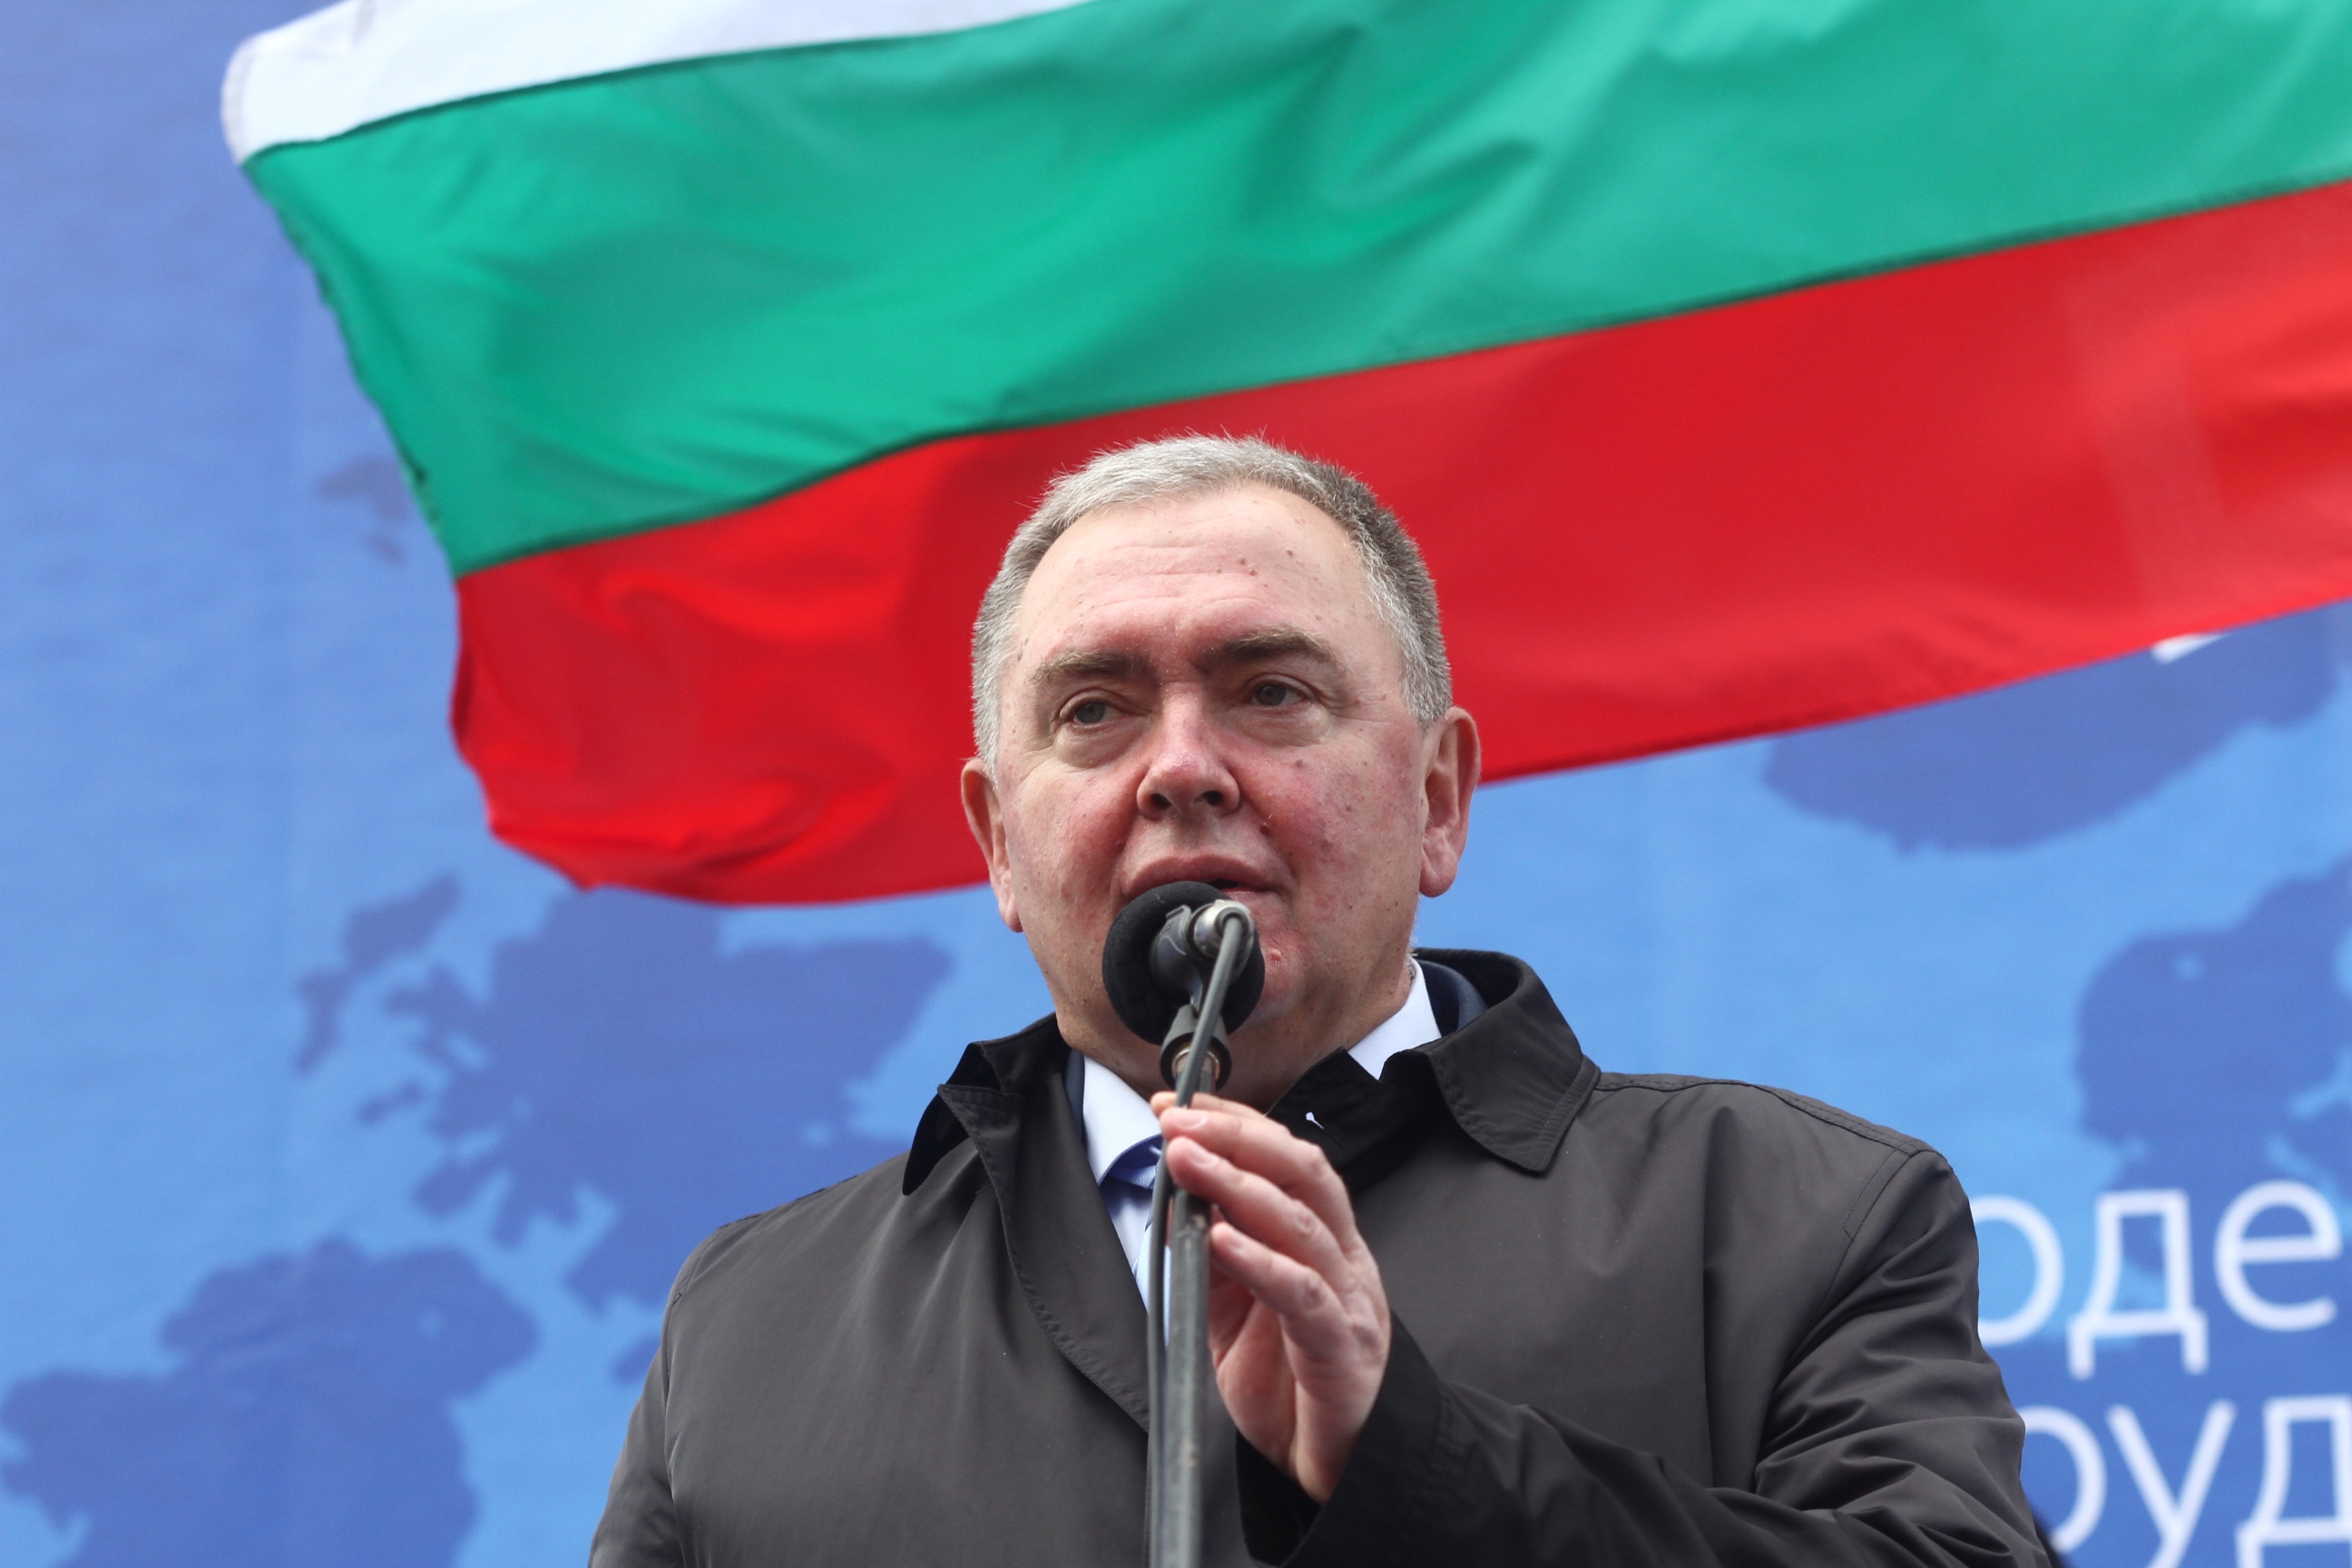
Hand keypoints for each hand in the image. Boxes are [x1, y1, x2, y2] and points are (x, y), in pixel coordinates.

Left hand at [1154, 1092, 1390, 1501]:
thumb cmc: (1291, 1385)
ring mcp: (1347, 1296)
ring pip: (1302, 1220)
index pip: (1283, 1157)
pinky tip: (1223, 1238)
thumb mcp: (1234, 1310)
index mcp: (1320, 1239)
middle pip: (1301, 1169)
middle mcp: (1341, 1255)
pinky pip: (1302, 1293)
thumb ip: (1210, 1257)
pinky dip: (1261, 1260)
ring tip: (1188, 1159)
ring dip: (1238, 1182)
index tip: (1175, 1103)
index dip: (1233, 1122)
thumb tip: (1172, 1202)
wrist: (1340, 1468)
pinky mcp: (1341, 1345)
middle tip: (1178, 1120)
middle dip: (1236, 1135)